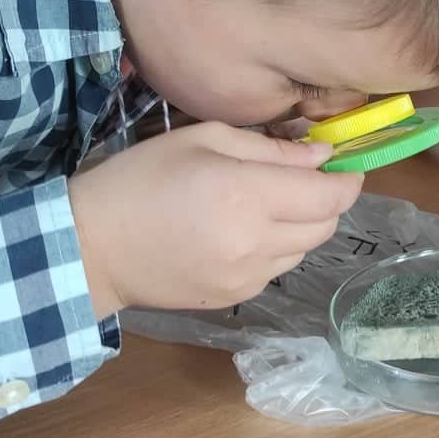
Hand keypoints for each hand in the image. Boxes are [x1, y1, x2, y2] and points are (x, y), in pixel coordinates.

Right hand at [68, 124, 362, 317]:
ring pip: (304, 248)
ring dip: (300, 225)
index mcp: (247, 196)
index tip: (345, 165)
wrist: (91, 247)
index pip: (330, 195)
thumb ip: (270, 149)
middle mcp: (256, 242)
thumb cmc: (141, 179)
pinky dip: (274, 248)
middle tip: (302, 179)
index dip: (348, 180)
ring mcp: (247, 277)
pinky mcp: (235, 297)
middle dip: (326, 200)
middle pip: (326, 225)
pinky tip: (240, 232)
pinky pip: (277, 268)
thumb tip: (322, 158)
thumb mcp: (201, 140)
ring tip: (263, 204)